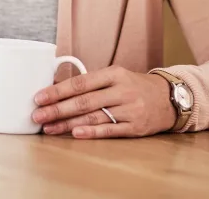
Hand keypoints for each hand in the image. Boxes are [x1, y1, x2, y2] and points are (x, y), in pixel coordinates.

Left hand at [32, 66, 175, 138]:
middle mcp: (121, 91)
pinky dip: (92, 132)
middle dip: (57, 109)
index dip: (58, 91)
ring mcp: (130, 110)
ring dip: (68, 123)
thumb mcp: (114, 76)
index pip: (80, 82)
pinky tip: (75, 133)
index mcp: (113, 74)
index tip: (39, 97)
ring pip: (94, 117)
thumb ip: (89, 82)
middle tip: (38, 115)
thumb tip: (55, 88)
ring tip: (49, 128)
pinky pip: (110, 130)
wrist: (170, 98)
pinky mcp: (136, 127)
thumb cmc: (134, 86)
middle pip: (84, 101)